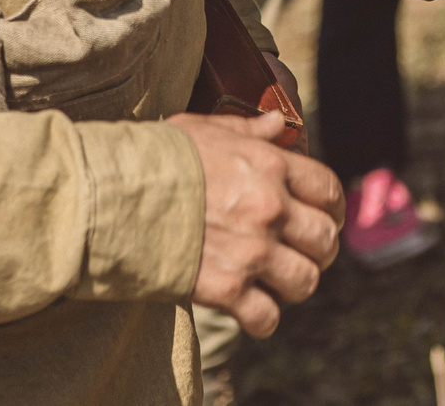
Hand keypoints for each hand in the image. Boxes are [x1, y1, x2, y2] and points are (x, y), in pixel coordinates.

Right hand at [167, 111, 343, 337]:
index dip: (333, 209)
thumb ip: (248, 128)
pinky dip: (263, 319)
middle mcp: (269, 207)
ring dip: (295, 285)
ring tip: (277, 283)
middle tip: (303, 254)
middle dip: (320, 251)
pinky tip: (252, 312)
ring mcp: (250, 250)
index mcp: (269, 165)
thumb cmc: (156, 157)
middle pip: (325, 240)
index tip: (327, 219)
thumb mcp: (204, 128)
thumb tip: (280, 125)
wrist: (110, 195)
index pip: (328, 190)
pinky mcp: (225, 288)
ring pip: (305, 280)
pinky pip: (267, 317)